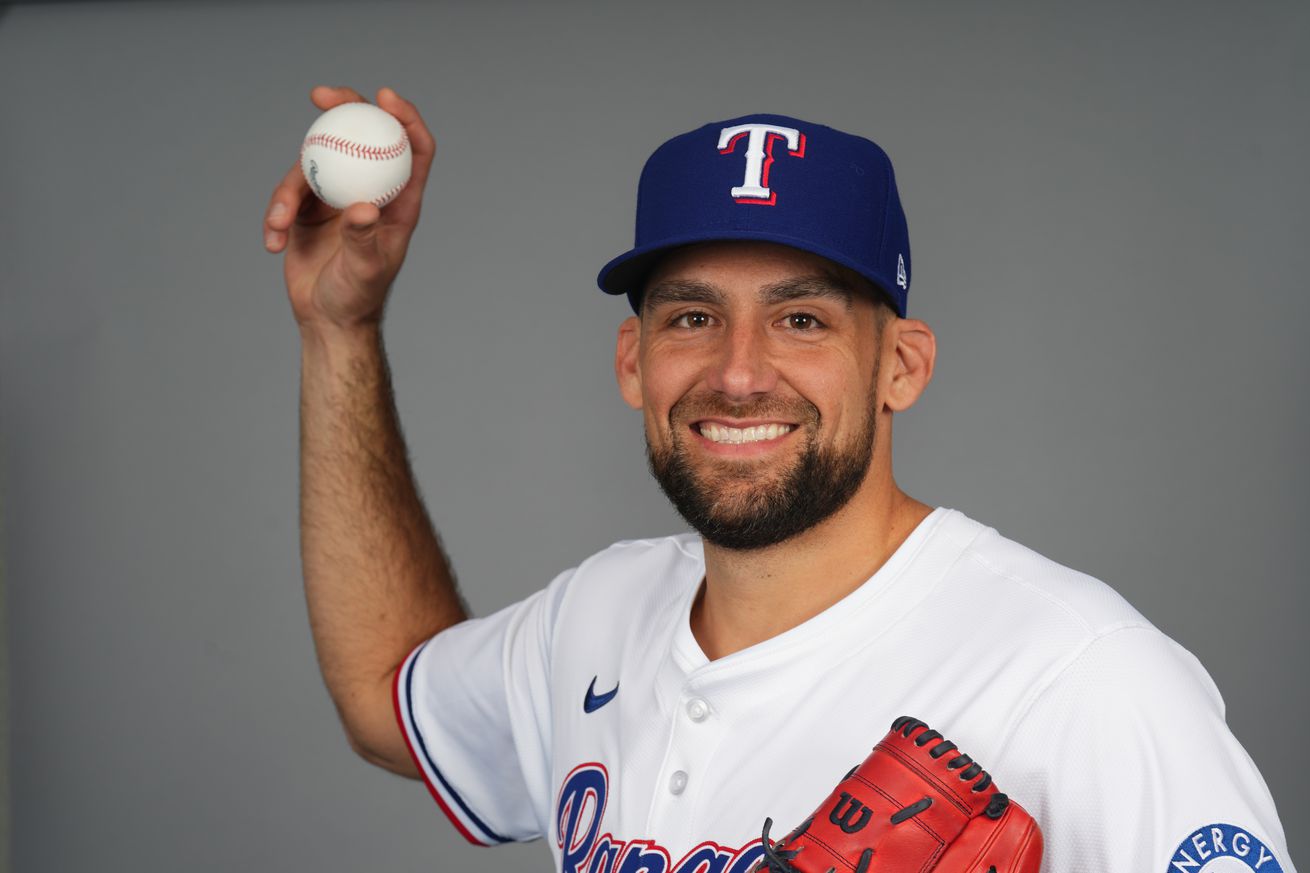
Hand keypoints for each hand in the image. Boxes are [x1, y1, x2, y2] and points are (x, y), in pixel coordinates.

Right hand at [263, 85, 435, 333]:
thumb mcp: (366, 270)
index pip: (414, 150)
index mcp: (399, 202)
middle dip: (344, 107)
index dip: (405, 117)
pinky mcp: (308, 210)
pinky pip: (287, 194)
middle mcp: (370, 192)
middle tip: (321, 94)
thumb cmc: (357, 297)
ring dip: (289, 188)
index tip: (384, 97)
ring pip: (314, 163)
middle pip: (362, 136)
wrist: (328, 320)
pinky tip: (272, 241)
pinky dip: (276, 213)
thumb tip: (363, 209)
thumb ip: (364, 238)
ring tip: (278, 223)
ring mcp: (338, 197)